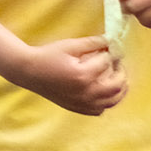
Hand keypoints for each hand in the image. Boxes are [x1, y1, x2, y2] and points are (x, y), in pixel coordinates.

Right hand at [6, 38, 125, 115]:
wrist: (28, 72)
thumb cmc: (48, 56)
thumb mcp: (70, 45)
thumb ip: (92, 42)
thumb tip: (111, 41)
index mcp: (83, 75)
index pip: (107, 62)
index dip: (111, 52)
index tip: (112, 46)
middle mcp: (86, 93)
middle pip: (117, 85)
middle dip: (121, 72)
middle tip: (118, 63)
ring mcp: (82, 103)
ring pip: (112, 101)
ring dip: (119, 89)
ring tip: (118, 78)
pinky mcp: (77, 108)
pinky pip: (99, 110)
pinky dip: (106, 102)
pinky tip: (103, 92)